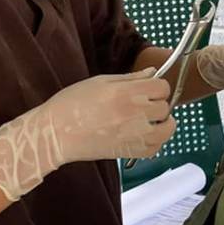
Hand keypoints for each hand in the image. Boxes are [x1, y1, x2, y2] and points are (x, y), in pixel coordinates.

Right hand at [0, 70, 173, 198]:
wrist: (56, 133)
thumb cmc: (73, 103)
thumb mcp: (101, 82)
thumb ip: (130, 78)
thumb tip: (153, 72)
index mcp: (128, 93)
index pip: (162, 87)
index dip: (157, 86)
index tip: (147, 89)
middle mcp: (135, 114)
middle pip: (165, 107)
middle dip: (157, 103)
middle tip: (142, 105)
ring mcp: (135, 136)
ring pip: (167, 129)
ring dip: (162, 123)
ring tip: (148, 120)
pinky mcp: (130, 153)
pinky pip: (156, 148)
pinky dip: (155, 141)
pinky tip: (143, 135)